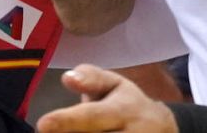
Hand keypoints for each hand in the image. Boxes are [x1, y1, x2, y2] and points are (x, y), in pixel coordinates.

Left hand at [38, 65, 176, 132]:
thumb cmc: (128, 105)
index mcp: (123, 112)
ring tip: (63, 132)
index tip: (42, 125)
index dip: (66, 122)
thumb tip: (68, 78)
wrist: (164, 130)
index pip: (91, 117)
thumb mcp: (114, 84)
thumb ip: (90, 78)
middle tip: (48, 130)